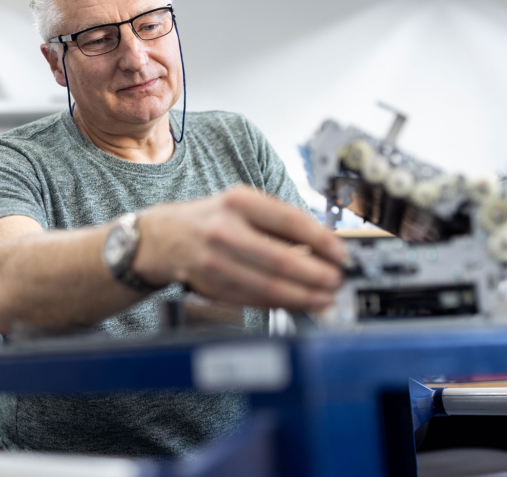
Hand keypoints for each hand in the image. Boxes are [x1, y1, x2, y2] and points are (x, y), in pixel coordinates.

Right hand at [133, 186, 346, 310]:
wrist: (165, 237)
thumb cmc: (213, 217)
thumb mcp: (243, 203)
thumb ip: (280, 221)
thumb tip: (324, 243)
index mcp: (238, 201)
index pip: (289, 221)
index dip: (321, 240)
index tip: (341, 254)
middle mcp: (224, 230)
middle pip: (281, 259)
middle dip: (317, 275)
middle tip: (337, 281)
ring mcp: (215, 262)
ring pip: (269, 286)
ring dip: (304, 296)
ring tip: (326, 297)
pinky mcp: (212, 287)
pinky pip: (255, 300)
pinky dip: (283, 304)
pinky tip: (301, 303)